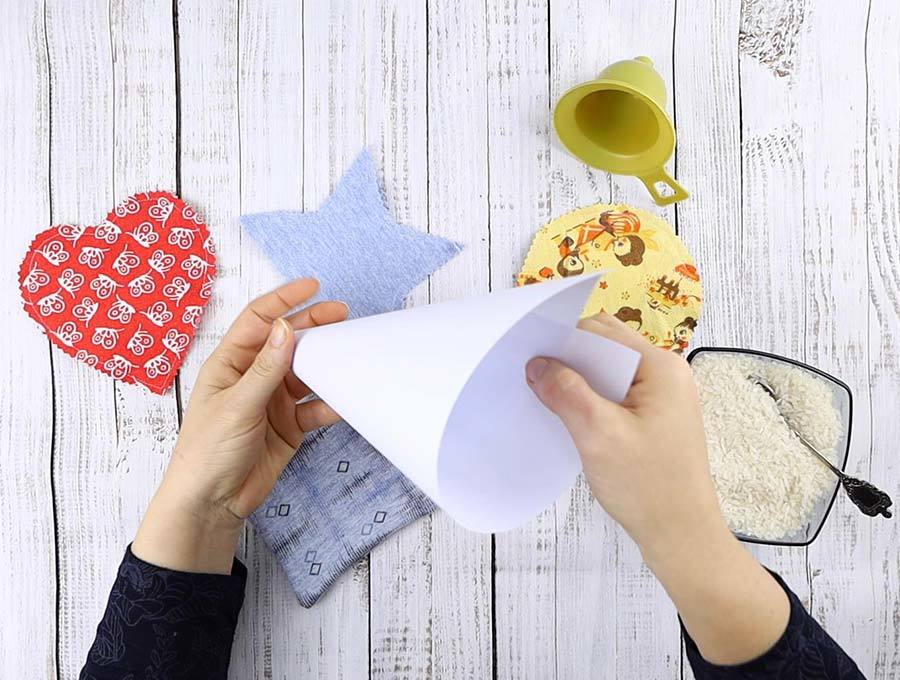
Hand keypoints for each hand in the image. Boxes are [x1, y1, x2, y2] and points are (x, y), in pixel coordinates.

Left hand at [133, 278, 347, 573]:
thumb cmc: (208, 450)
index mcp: (231, 363)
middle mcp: (253, 377)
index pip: (259, 320)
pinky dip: (330, 402)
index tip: (314, 286)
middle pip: (288, 342)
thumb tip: (287, 328)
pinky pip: (314, 407)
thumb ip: (266, 368)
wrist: (211, 502)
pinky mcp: (288, 426)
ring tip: (351, 352)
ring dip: (326, 363)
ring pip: (305, 373)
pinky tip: (344, 398)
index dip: (285, 300)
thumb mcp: (238, 404)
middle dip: (315, 326)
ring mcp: (272, 401)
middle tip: (344, 315)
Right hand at [526, 313, 788, 664]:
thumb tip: (536, 363)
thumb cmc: (646, 487)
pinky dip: (592, 398)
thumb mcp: (599, 435)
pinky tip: (571, 416)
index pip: (601, 332)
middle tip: (532, 377)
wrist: (682, 536)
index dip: (563, 339)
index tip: (528, 356)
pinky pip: (617, 393)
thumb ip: (566, 392)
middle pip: (606, 347)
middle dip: (569, 359)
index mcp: (661, 366)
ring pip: (609, 371)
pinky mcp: (656, 416)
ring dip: (579, 381)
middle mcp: (667, 372)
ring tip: (547, 397)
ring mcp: (664, 395)